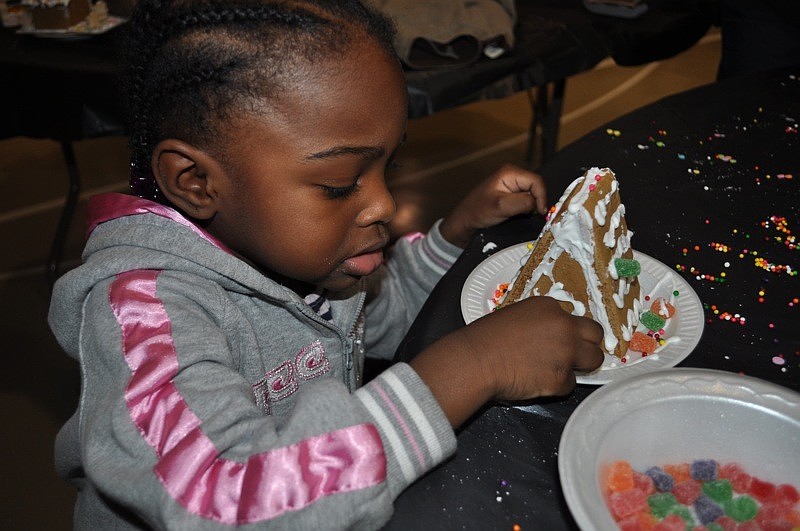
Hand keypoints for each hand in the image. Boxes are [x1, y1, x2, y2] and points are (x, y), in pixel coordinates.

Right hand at [410, 297, 603, 427]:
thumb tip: (549, 337)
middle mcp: (564, 326)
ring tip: (557, 370)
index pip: (576, 318)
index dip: (570, 332)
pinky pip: (570, 384)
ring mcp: (566, 353)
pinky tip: (538, 382)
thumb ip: (540, 322)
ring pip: (593, 361)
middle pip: (595, 335)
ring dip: (579, 366)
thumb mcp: (516, 316)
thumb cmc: (486, 339)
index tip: (561, 340)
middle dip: (587, 346)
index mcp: (550, 308)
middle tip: (573, 355)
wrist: (476, 361)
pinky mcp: (561, 378)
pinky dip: (557, 386)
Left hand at [439, 164, 547, 247]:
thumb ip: (522, 202)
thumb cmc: (476, 212)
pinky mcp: (511, 195)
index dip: (542, 197)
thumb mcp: (501, 207)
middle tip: (530, 215)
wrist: (465, 222)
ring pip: (532, 195)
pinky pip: (526, 201)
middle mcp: (512, 176)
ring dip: (530, 207)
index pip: (537, 181)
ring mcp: (512, 186)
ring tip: (520, 215)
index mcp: (509, 172)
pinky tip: (518, 215)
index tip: (540, 212)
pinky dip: (526, 209)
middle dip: (536, 202)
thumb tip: (538, 204)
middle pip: (536, 187)